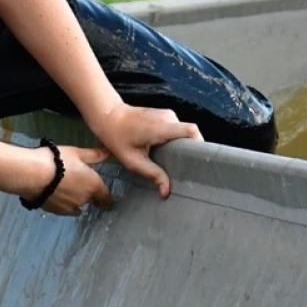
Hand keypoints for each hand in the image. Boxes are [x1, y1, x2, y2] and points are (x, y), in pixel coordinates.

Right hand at [41, 145, 113, 215]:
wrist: (33, 174)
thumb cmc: (57, 160)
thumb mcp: (76, 153)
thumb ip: (94, 155)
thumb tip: (107, 153)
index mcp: (94, 186)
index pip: (106, 198)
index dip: (106, 197)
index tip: (104, 196)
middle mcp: (85, 199)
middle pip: (91, 201)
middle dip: (89, 196)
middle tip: (80, 185)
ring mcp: (70, 207)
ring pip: (77, 206)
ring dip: (75, 200)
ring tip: (65, 189)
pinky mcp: (56, 211)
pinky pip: (64, 209)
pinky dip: (62, 203)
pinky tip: (55, 194)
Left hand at [84, 104, 202, 197]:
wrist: (107, 116)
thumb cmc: (116, 137)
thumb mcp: (132, 160)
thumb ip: (152, 174)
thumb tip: (166, 191)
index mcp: (161, 127)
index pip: (191, 131)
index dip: (200, 144)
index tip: (199, 161)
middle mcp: (167, 117)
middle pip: (190, 135)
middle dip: (190, 151)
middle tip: (186, 169)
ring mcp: (166, 114)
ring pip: (183, 133)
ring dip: (181, 146)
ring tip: (175, 162)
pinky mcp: (164, 115)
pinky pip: (177, 129)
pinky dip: (175, 141)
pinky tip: (167, 153)